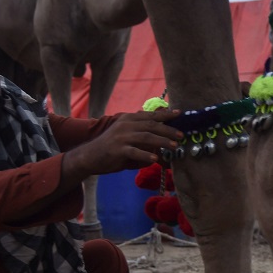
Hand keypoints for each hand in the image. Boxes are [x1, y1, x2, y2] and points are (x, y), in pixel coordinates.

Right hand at [66, 109, 182, 176]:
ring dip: (162, 142)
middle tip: (181, 135)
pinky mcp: (118, 150)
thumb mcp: (126, 134)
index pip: (150, 115)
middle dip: (168, 130)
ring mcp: (121, 137)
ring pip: (146, 137)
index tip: (179, 113)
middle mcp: (126, 125)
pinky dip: (146, 155)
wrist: (90, 156)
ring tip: (174, 146)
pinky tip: (155, 159)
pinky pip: (135, 152)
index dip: (166, 114)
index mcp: (129, 119)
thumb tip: (160, 133)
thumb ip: (141, 132)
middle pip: (152, 125)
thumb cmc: (112, 147)